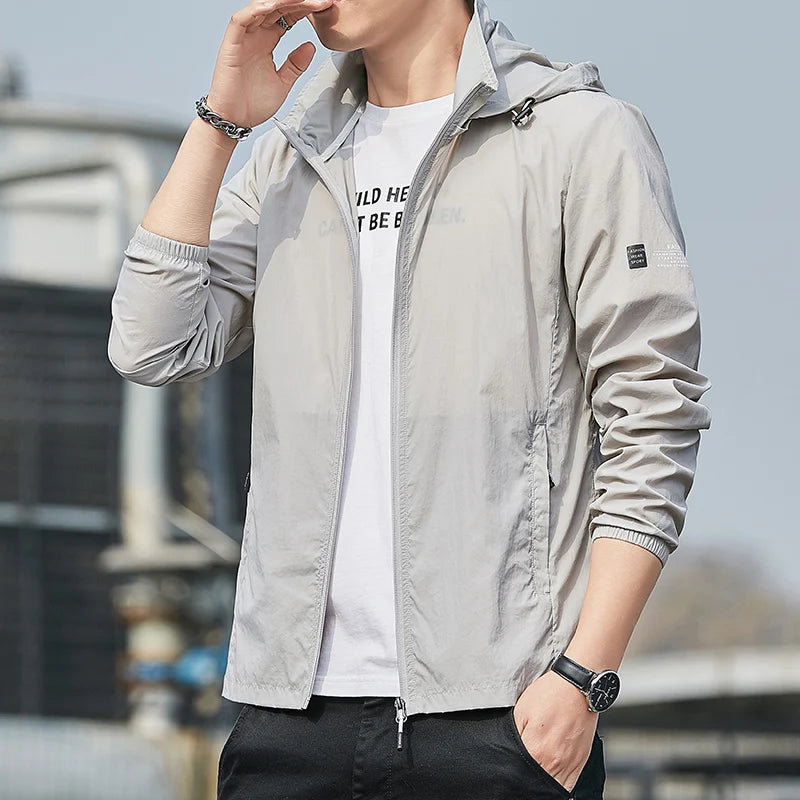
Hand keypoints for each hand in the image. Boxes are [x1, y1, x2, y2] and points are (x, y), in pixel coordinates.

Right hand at [206, 0, 335, 127]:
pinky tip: (273, 6)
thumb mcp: (283, 82)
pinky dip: (256, 11)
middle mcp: (255, 36)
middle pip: (276, 8)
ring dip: (280, 2)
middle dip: (297, 3)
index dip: (304, 9)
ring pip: (259, 8)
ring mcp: (242, 38)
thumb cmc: (253, 104)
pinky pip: (241, 20)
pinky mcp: (231, 45)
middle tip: (319, 0)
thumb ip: (296, 64)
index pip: (287, 17)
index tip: (324, 6)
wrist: (235, 120)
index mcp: (267, 42)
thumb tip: (311, 45)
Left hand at [511, 669, 597, 793]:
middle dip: (526, 782)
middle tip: (520, 775)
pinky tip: (550, 776)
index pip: (520, 776)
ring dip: (543, 784)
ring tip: (535, 773)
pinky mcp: (581, 762)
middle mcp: (555, 762)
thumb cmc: (550, 694)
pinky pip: (570, 786)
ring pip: (555, 789)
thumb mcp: (520, 711)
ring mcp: (571, 765)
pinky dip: (559, 785)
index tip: (509, 775)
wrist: (578, 687)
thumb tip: (507, 755)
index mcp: (536, 751)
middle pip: (537, 786)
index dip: (512, 776)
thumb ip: (513, 737)